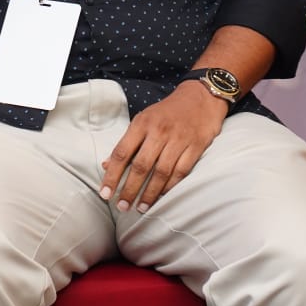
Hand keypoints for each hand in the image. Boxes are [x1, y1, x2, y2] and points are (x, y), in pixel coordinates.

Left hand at [99, 82, 227, 212]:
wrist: (201, 97)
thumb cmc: (167, 112)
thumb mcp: (143, 120)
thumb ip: (127, 143)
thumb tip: (106, 165)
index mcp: (141, 123)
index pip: (121, 153)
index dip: (112, 175)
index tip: (105, 193)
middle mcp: (159, 131)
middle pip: (140, 166)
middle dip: (130, 189)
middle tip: (122, 207)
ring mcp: (179, 139)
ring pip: (161, 172)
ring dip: (149, 193)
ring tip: (141, 208)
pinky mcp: (196, 146)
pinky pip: (181, 172)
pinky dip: (170, 187)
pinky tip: (162, 198)